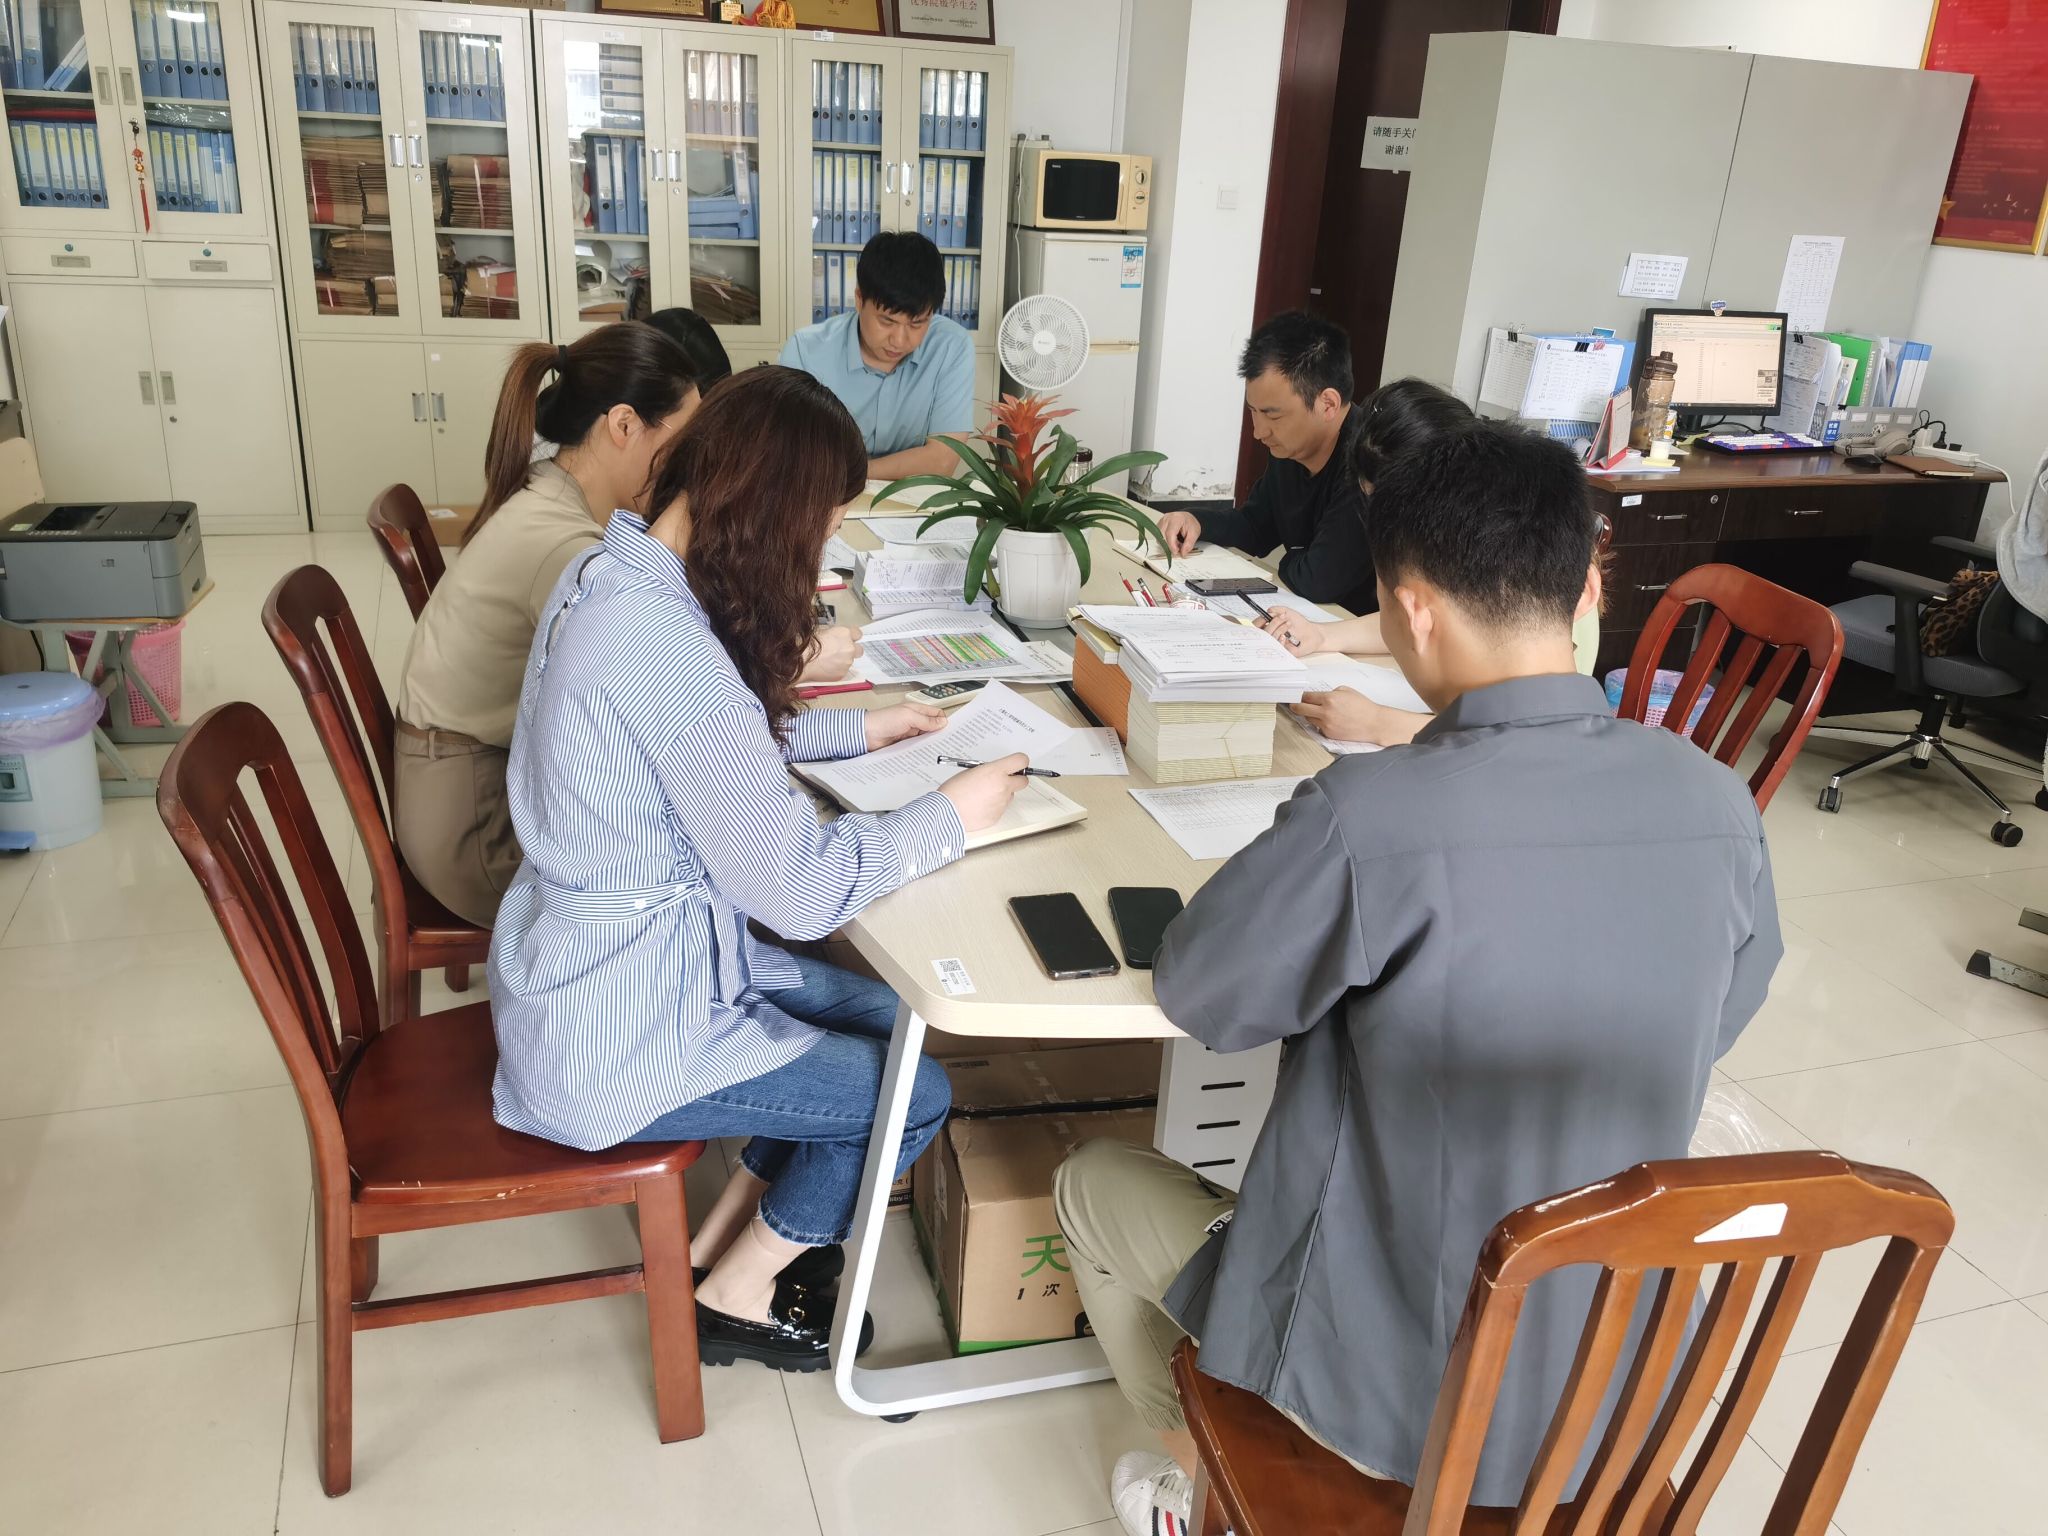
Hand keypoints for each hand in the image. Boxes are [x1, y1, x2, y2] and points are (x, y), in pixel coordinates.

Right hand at [801, 624, 862, 682]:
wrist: (802, 661)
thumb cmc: (808, 645)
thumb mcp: (822, 632)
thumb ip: (835, 635)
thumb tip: (836, 638)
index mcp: (845, 634)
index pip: (857, 634)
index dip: (852, 637)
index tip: (849, 639)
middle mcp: (849, 648)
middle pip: (859, 649)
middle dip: (852, 650)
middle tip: (841, 651)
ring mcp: (847, 662)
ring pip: (850, 661)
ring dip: (843, 661)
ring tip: (828, 661)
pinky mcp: (843, 673)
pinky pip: (843, 671)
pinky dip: (837, 669)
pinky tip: (826, 667)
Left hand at [863, 701, 945, 750]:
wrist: (865, 734)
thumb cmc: (884, 720)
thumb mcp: (908, 717)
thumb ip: (926, 720)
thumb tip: (943, 722)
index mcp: (916, 711)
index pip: (936, 714)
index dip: (943, 721)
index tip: (951, 731)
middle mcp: (914, 722)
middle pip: (932, 728)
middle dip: (939, 734)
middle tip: (948, 744)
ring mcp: (909, 734)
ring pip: (926, 739)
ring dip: (930, 744)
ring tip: (940, 752)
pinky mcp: (904, 745)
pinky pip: (917, 748)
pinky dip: (922, 751)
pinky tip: (927, 756)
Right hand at [938, 753, 1027, 832]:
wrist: (946, 812)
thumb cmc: (953, 791)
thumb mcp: (971, 771)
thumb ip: (989, 770)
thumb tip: (996, 771)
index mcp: (996, 772)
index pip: (1021, 761)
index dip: (1019, 762)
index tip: (1016, 764)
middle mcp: (1003, 787)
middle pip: (1023, 781)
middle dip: (1015, 779)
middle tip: (1003, 779)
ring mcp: (1002, 803)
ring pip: (1010, 795)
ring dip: (1002, 793)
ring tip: (983, 795)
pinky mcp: (998, 816)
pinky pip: (1001, 808)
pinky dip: (994, 806)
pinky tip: (979, 805)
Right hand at [1154, 510, 1202, 554]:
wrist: (1186, 518)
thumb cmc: (1190, 523)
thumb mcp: (1194, 533)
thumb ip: (1189, 544)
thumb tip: (1182, 553)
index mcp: (1176, 519)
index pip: (1170, 534)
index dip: (1172, 545)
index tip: (1176, 552)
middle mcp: (1166, 519)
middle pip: (1163, 536)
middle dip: (1170, 546)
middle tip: (1179, 548)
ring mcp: (1161, 522)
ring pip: (1159, 538)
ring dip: (1167, 544)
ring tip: (1177, 543)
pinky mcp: (1158, 526)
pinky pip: (1159, 537)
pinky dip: (1165, 542)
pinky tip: (1173, 540)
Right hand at [1260, 605, 1326, 654]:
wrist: (1313, 634)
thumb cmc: (1300, 624)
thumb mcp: (1287, 612)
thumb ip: (1277, 610)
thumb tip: (1268, 610)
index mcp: (1269, 627)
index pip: (1257, 626)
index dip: (1259, 621)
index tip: (1265, 616)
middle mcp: (1271, 636)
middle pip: (1261, 633)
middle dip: (1272, 623)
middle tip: (1281, 617)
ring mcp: (1276, 644)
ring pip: (1269, 639)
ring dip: (1279, 629)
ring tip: (1288, 623)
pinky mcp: (1282, 652)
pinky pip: (1276, 648)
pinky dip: (1280, 640)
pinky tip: (1286, 636)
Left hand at [1293, 687, 1417, 746]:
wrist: (1374, 723)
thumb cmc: (1363, 707)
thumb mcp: (1346, 691)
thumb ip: (1331, 692)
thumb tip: (1319, 696)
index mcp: (1329, 699)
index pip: (1306, 697)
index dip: (1300, 696)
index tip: (1298, 696)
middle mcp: (1325, 712)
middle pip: (1300, 709)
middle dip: (1295, 706)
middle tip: (1293, 705)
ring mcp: (1326, 725)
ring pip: (1308, 719)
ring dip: (1310, 715)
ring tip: (1317, 712)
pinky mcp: (1329, 734)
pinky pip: (1318, 727)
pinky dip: (1320, 724)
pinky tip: (1329, 721)